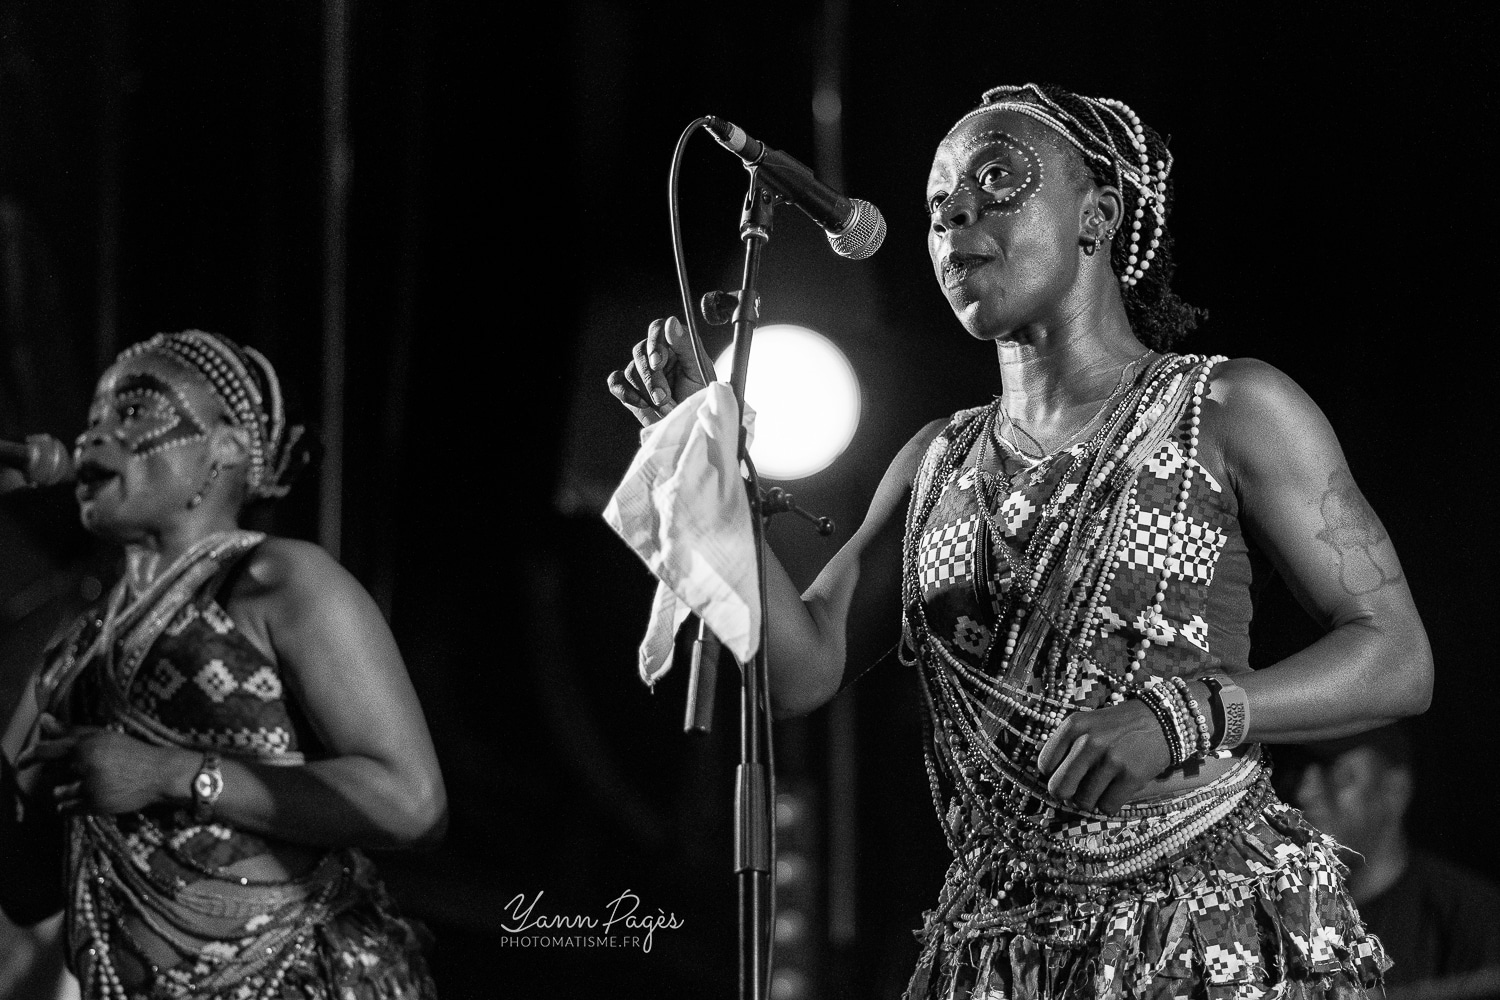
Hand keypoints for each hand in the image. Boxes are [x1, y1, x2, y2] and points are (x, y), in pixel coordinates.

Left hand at [16, 714, 175, 814]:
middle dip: (62, 776)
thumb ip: (70, 730)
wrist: (159, 774)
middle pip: (52, 774)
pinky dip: (72, 806)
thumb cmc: (130, 752)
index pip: (47, 750)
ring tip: (91, 786)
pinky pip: (67, 809)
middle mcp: (85, 764)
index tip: (20, 764)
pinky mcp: (95, 805)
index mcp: (86, 744)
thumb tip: (42, 719)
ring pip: (59, 793)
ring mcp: (90, 786)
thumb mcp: (103, 737)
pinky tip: (90, 798)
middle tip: (84, 773)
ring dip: (68, 792)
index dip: (29, 757)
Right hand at [606, 316, 713, 426]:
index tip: (657, 363)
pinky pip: (615, 382)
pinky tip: (641, 403)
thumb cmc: (698, 396)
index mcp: (673, 344)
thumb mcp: (699, 370)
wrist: (690, 424)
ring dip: (646, 392)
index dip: (654, 343)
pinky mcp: (629, 387)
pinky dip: (624, 392)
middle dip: (651, 378)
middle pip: (640, 351)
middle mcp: (655, 354)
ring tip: (664, 407)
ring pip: (631, 370)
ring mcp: (640, 371)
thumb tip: (671, 322)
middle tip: (663, 397)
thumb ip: (686, 345)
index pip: (657, 329)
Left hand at [1035, 699, 1171, 814]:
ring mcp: (1110, 760)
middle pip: (1058, 788)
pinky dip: (1109, 805)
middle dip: (1066, 795)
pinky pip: (1106, 807)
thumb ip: (1067, 746)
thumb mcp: (1088, 723)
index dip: (1053, 775)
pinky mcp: (1131, 777)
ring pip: (1083, 802)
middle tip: (1076, 791)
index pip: (1044, 765)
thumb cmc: (1120, 725)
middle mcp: (1088, 742)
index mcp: (1073, 726)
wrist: (1163, 720)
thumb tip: (1051, 780)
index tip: (1064, 774)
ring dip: (1090, 801)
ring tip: (1101, 787)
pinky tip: (1116, 791)